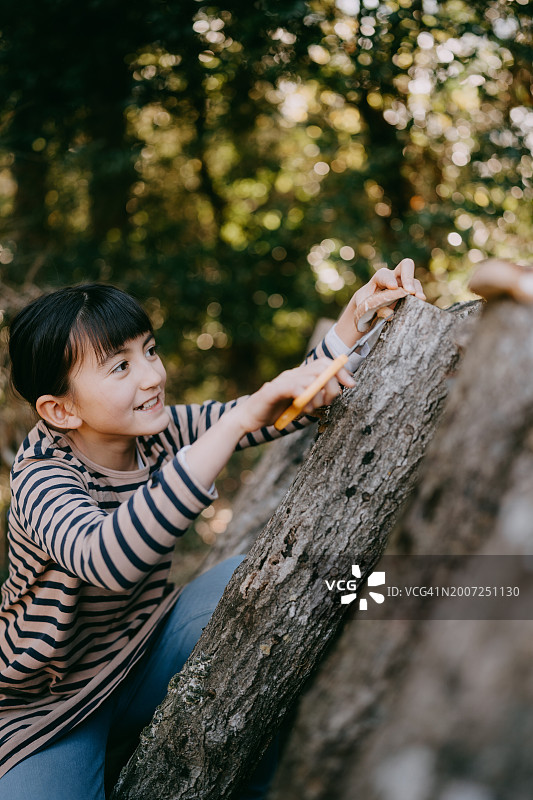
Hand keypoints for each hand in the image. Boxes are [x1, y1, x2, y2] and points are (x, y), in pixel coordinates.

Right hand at [238, 357, 355, 432]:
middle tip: (328, 401)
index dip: (341, 371)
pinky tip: (301, 405)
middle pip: (322, 368)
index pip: (325, 363)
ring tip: (310, 408)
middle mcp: (292, 374)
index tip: (352, 384)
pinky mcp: (272, 390)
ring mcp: (282, 380)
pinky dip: (303, 395)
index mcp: (299, 376)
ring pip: (311, 379)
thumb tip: (335, 394)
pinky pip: (293, 388)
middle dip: (333, 385)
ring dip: (318, 396)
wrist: (247, 418)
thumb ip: (314, 397)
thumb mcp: (299, 404)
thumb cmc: (273, 412)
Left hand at [336, 258, 426, 348]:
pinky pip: (418, 292)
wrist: (369, 308)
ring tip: (419, 298)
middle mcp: (394, 277)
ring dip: (417, 289)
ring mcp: (404, 285)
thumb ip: (371, 308)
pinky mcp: (411, 294)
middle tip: (409, 290)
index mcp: (379, 278)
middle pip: (406, 266)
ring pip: (414, 281)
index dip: (389, 280)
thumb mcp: (362, 307)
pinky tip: (421, 303)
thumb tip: (389, 314)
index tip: (393, 287)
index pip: (384, 275)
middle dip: (408, 276)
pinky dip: (419, 297)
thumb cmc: (364, 305)